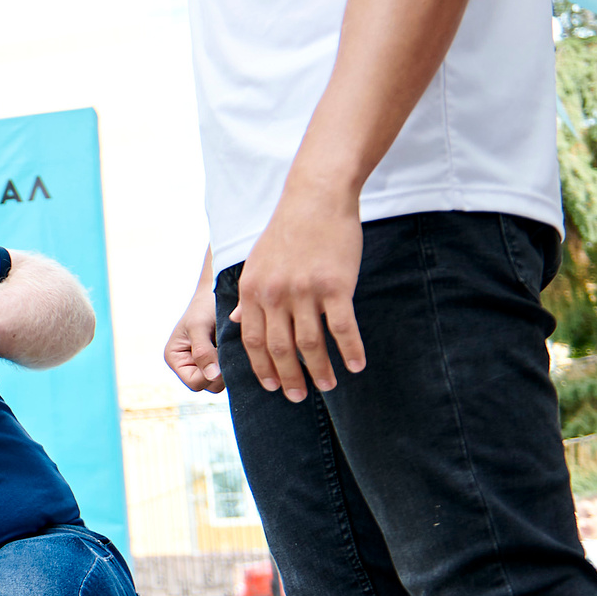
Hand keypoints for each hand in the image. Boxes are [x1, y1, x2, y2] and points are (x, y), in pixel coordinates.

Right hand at [165, 270, 225, 393]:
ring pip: (221, 382)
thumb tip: (213, 376)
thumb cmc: (205, 305)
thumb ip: (203, 352)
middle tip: (229, 348)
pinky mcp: (219, 361)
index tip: (221, 355)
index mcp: (175, 359)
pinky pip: (230, 373)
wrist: (219, 290)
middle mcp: (187, 365)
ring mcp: (204, 364)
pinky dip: (235, 363)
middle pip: (209, 386)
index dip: (210, 374)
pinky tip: (237, 348)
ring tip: (232, 346)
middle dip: (222, 371)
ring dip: (230, 367)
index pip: (195, 383)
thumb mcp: (199, 327)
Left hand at [232, 184, 366, 401]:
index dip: (262, 368)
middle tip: (299, 398)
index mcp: (253, 290)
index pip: (254, 341)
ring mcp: (304, 291)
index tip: (272, 387)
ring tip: (327, 387)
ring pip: (310, 344)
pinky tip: (356, 366)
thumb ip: (250, 295)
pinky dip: (349, 350)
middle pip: (280, 349)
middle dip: (289, 378)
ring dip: (320, 370)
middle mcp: (275, 294)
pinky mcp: (334, 285)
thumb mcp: (258, 262)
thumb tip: (240, 321)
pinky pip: (342, 327)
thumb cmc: (289, 230)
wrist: (316, 198)